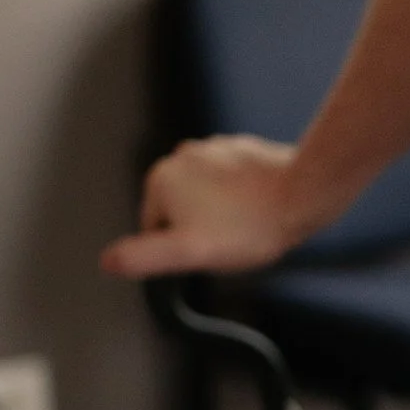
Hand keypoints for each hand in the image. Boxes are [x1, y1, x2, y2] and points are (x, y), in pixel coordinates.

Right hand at [102, 134, 307, 281]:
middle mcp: (180, 156)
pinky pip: (232, 182)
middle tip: (230, 238)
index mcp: (160, 179)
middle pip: (182, 210)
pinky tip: (258, 207)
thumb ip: (144, 257)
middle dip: (201, 228)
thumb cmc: (247, 227)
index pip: (156, 229)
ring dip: (222, 213)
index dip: (181, 247)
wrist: (301, 195)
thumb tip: (108, 260)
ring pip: (207, 197)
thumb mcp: (187, 252)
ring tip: (247, 223)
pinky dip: (241, 196)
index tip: (209, 248)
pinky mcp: (241, 149)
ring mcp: (213, 148)